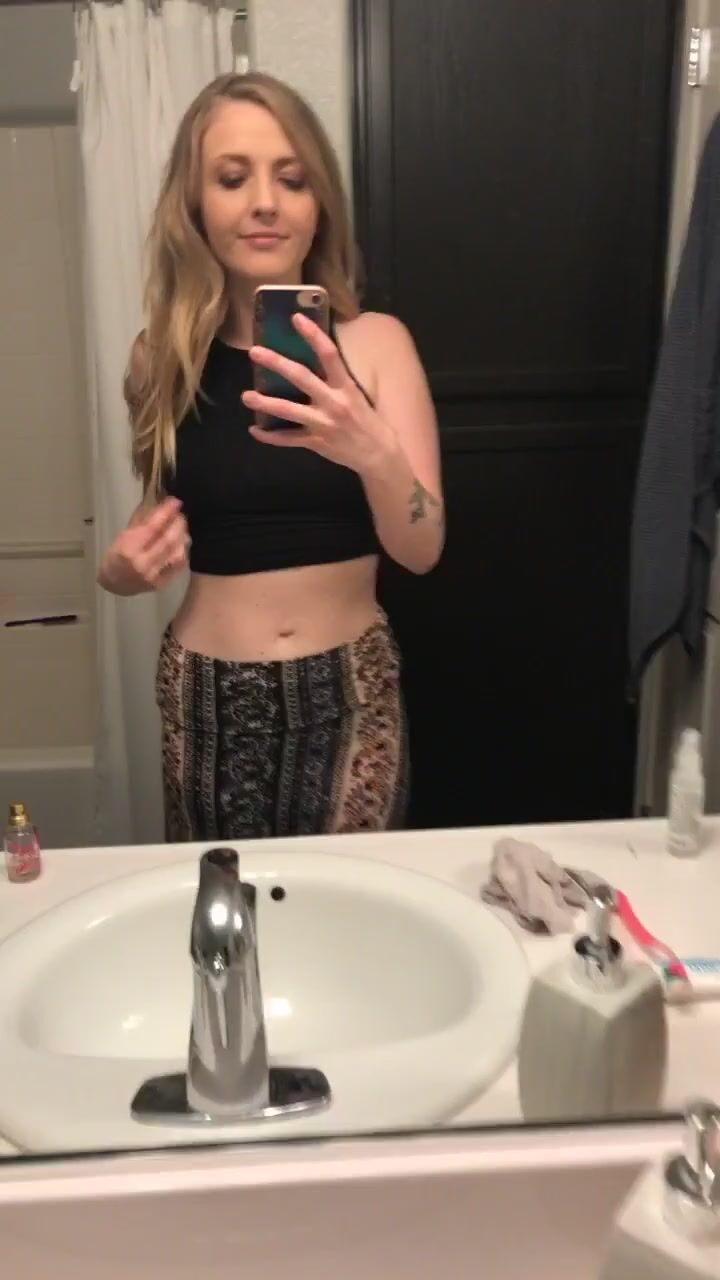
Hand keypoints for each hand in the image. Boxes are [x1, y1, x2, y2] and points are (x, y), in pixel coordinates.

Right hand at [98, 497, 189, 595]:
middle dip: (178, 524)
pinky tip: (181, 543)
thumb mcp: (123, 536)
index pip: (152, 528)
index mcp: (128, 549)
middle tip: (180, 514)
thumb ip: (143, 522)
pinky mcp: (161, 584)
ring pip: (177, 554)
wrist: (113, 583)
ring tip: (182, 528)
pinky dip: (182, 551)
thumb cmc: (115, 556)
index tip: (175, 502)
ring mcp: (153, 575)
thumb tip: (162, 507)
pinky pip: (178, 566)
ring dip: (182, 537)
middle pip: (168, 540)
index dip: (166, 513)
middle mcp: (142, 563)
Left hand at [242, 312, 396, 474]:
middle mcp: (333, 403)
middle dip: (277, 363)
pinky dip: (270, 436)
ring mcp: (323, 424)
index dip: (313, 335)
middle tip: (254, 352)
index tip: (296, 318)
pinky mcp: (316, 442)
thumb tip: (315, 360)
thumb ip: (336, 381)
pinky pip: (288, 439)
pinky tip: (254, 430)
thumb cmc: (368, 421)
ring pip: (288, 411)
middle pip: (301, 378)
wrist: (379, 455)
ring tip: (246, 396)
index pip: (330, 355)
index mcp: (346, 387)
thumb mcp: (358, 396)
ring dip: (265, 403)